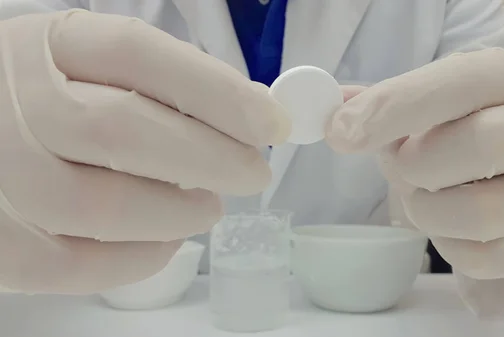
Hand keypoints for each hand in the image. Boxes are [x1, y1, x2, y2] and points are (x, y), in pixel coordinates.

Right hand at [0, 10, 289, 293]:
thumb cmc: (51, 101)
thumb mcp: (90, 65)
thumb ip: (160, 81)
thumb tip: (250, 114)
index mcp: (49, 46)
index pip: (138, 54)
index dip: (216, 91)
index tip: (272, 123)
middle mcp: (15, 104)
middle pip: (124, 131)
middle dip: (212, 158)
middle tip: (253, 174)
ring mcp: (1, 175)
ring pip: (103, 206)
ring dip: (178, 214)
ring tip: (208, 208)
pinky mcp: (1, 242)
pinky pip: (76, 265)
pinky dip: (139, 258)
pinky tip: (165, 239)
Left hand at [327, 48, 503, 318]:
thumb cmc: (455, 119)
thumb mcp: (420, 97)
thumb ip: (375, 104)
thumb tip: (330, 115)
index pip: (455, 84)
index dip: (394, 108)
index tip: (341, 132)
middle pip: (488, 146)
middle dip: (421, 165)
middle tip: (400, 165)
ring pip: (491, 213)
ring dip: (433, 212)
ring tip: (425, 197)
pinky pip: (492, 259)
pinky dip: (452, 249)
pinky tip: (447, 228)